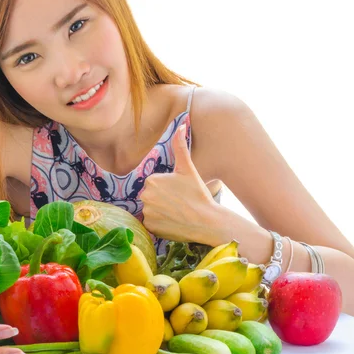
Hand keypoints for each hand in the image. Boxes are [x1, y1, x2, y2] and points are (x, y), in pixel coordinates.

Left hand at [141, 124, 220, 243]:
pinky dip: (160, 224)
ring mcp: (147, 213)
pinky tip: (173, 222)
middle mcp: (145, 196)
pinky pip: (151, 224)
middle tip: (179, 203)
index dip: (167, 189)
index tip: (179, 193)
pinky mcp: (151, 227)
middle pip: (150, 197)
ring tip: (177, 213)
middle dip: (162, 200)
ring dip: (160, 212)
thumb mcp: (188, 168)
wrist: (207, 221)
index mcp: (151, 180)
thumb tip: (180, 126)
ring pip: (151, 210)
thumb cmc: (198, 194)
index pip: (154, 184)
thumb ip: (180, 146)